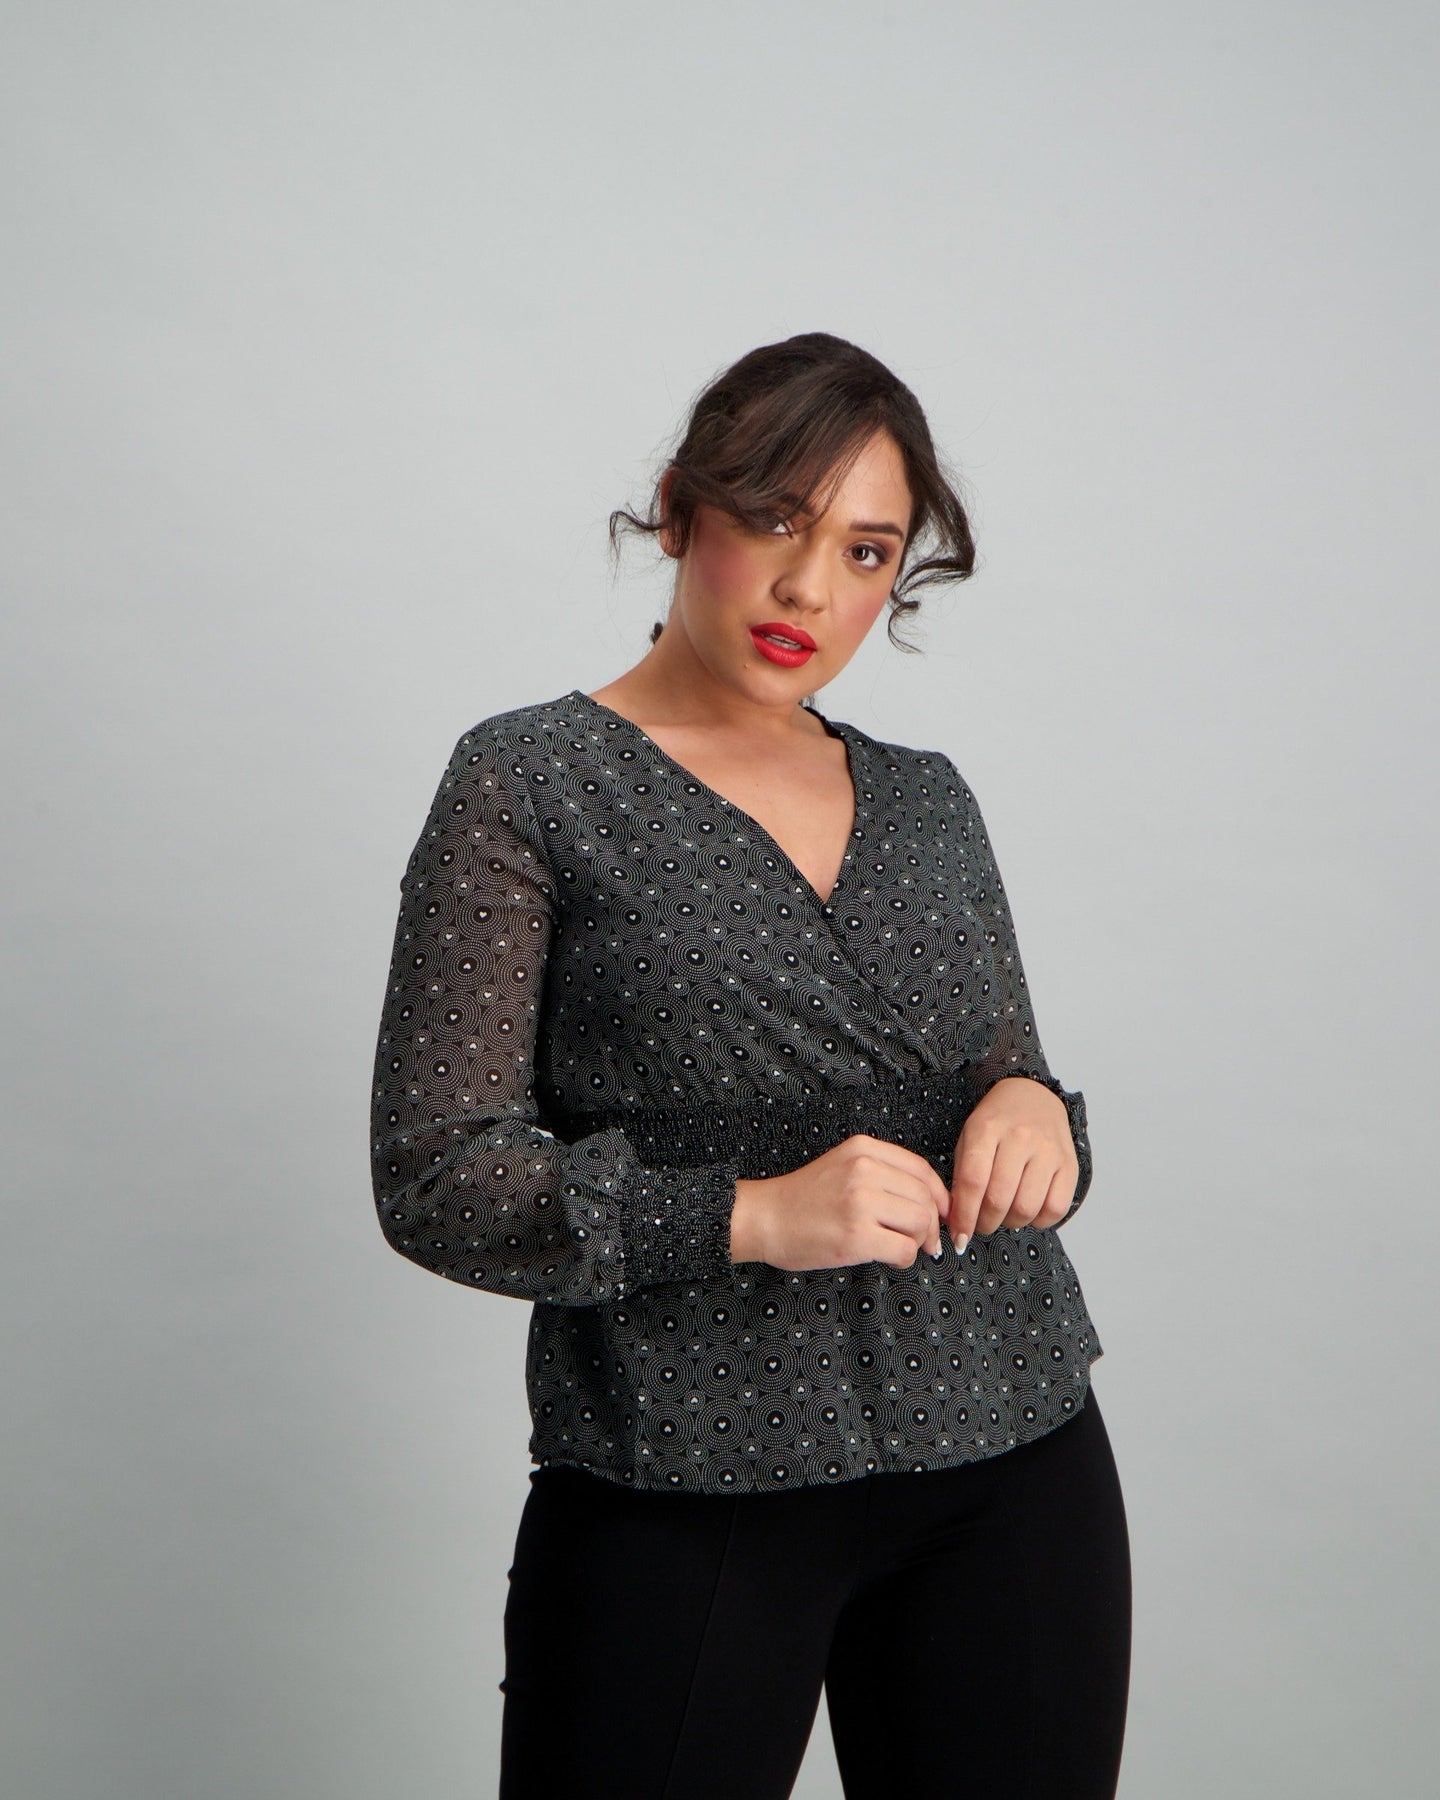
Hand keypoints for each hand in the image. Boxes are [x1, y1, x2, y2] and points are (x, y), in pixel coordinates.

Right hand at [729, 1135, 950, 1271]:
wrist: (764, 1218)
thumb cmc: (803, 1198)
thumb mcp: (843, 1166)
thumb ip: (882, 1174)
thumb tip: (932, 1203)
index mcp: (863, 1149)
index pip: (921, 1170)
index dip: (939, 1196)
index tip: (942, 1214)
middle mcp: (864, 1170)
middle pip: (925, 1198)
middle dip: (931, 1224)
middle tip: (924, 1240)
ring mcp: (860, 1203)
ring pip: (920, 1223)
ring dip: (917, 1241)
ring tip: (900, 1246)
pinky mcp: (856, 1236)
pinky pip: (904, 1249)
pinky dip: (904, 1258)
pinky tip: (888, 1257)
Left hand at [948, 1076, 1078, 1244]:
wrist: (1033, 1095)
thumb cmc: (997, 1122)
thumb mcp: (970, 1138)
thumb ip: (962, 1177)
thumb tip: (959, 1223)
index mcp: (987, 1129)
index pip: (973, 1182)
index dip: (964, 1216)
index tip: (959, 1237)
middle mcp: (1020, 1138)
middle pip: (999, 1199)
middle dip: (984, 1223)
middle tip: (981, 1225)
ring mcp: (1048, 1150)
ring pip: (1027, 1208)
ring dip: (1010, 1222)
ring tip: (1004, 1214)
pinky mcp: (1070, 1164)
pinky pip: (1056, 1208)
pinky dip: (1039, 1221)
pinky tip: (1028, 1210)